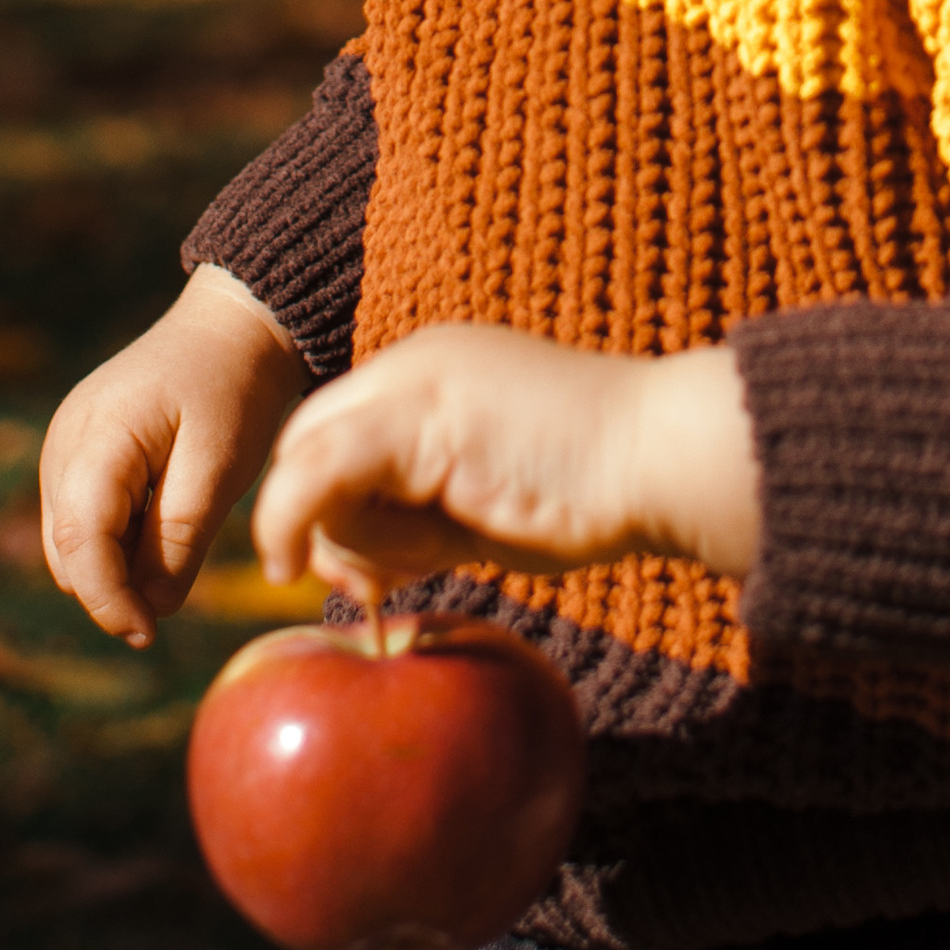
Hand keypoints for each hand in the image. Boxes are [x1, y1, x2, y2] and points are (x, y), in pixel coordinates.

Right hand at [42, 266, 309, 647]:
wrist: (235, 326)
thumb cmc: (235, 390)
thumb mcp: (220, 466)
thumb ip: (180, 538)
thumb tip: (150, 610)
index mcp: (98, 435)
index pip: (82, 539)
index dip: (108, 599)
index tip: (146, 635)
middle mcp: (65, 439)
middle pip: (68, 545)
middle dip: (109, 589)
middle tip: (163, 613)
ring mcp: (65, 441)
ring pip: (68, 536)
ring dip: (109, 565)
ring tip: (168, 560)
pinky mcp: (77, 449)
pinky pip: (80, 514)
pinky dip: (111, 539)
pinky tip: (156, 530)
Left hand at [251, 323, 761, 603]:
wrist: (659, 455)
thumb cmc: (594, 491)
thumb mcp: (483, 500)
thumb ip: (420, 517)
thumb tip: (354, 570)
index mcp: (434, 372)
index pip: (336, 432)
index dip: (322, 506)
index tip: (361, 575)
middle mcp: (414, 362)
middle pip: (307, 439)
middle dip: (315, 521)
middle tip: (363, 587)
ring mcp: (413, 381)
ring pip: (309, 461)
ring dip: (349, 536)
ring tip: (436, 553)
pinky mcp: (417, 419)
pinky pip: (318, 471)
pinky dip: (290, 519)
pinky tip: (297, 560)